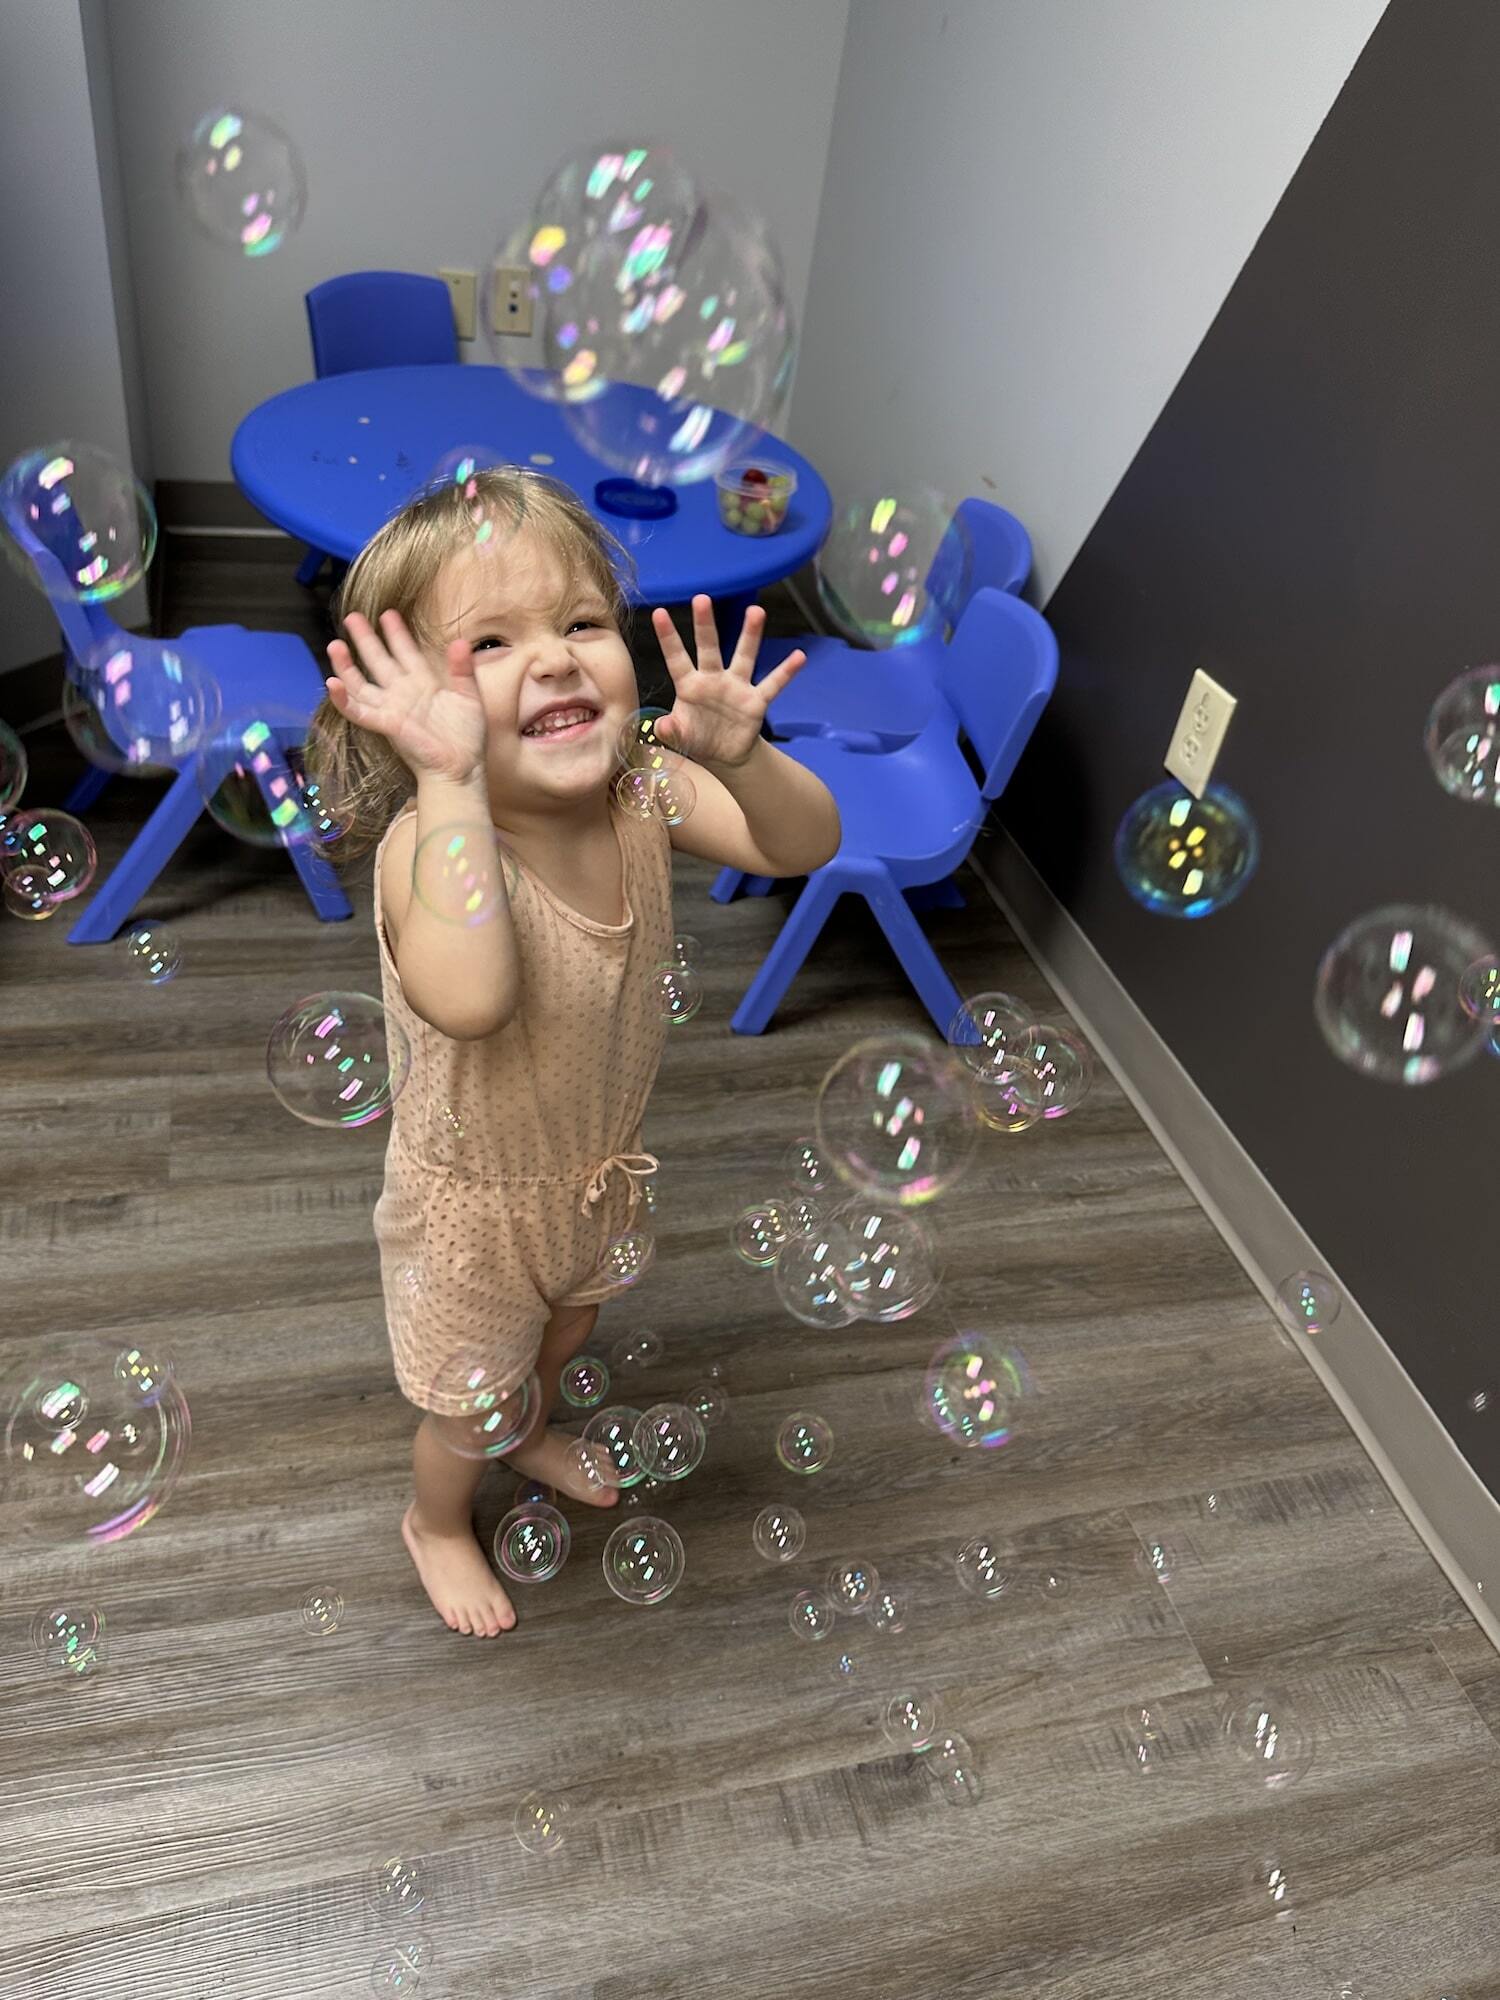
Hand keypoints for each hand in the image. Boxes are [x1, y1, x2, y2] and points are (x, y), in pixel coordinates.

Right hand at [324, 611, 487, 784]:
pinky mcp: (387, 725)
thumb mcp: (470, 697)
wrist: (462, 768)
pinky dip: (344, 700)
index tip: (388, 614)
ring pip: (361, 684)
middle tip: (352, 617)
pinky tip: (332, 684)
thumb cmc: (467, 737)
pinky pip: (360, 712)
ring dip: (347, 666)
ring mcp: (392, 708)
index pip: (406, 652)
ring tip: (335, 644)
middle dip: (365, 639)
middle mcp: (403, 693)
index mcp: (423, 684)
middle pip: (378, 661)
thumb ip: (463, 670)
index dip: (396, 634)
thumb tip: (460, 641)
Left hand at [649, 596, 806, 768]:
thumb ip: (670, 731)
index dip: (668, 637)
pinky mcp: (756, 701)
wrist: (724, 755)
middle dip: (705, 624)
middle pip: (709, 647)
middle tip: (701, 598)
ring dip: (750, 635)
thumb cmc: (696, 738)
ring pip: (744, 656)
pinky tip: (799, 657)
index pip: (677, 658)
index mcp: (689, 685)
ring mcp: (736, 687)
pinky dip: (786, 672)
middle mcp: (713, 679)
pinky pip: (773, 684)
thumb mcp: (680, 738)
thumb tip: (663, 726)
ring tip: (756, 611)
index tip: (659, 613)